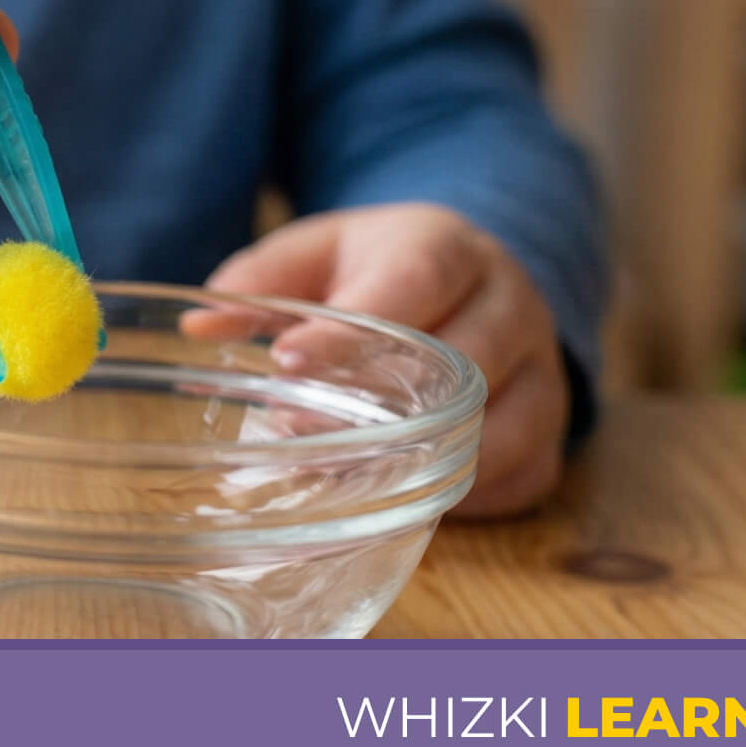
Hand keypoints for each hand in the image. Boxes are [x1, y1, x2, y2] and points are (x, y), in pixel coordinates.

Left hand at [204, 202, 569, 517]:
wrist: (467, 277)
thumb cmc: (376, 268)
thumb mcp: (317, 253)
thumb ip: (260, 282)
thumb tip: (198, 325)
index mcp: (450, 249)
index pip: (413, 283)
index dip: (353, 328)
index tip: (287, 359)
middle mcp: (511, 307)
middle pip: (463, 362)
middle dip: (376, 404)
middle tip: (290, 429)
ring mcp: (541, 373)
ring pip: (495, 428)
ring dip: (415, 460)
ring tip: (328, 473)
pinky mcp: (547, 434)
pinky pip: (516, 475)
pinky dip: (459, 497)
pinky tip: (393, 497)